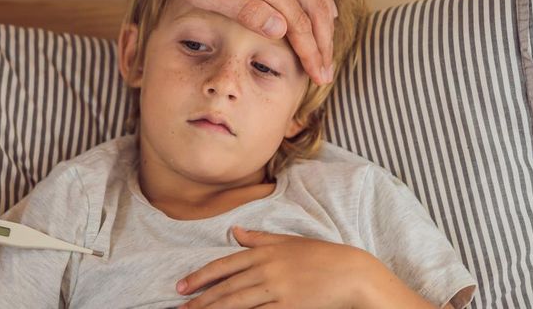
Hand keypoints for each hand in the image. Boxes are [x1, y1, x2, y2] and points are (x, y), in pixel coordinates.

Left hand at [151, 0, 336, 83]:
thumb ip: (241, 9)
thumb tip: (279, 30)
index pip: (298, 23)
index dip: (311, 52)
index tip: (319, 75)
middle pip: (315, 9)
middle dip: (324, 44)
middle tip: (326, 72)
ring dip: (326, 23)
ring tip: (326, 50)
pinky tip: (324, 12)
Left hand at [176, 226, 419, 308]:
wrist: (351, 273)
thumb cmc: (321, 256)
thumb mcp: (288, 241)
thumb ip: (259, 238)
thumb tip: (235, 232)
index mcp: (263, 252)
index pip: (223, 266)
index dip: (199, 277)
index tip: (181, 286)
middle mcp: (266, 270)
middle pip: (225, 287)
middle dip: (200, 299)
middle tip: (180, 308)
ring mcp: (276, 290)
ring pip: (236, 302)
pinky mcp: (288, 307)